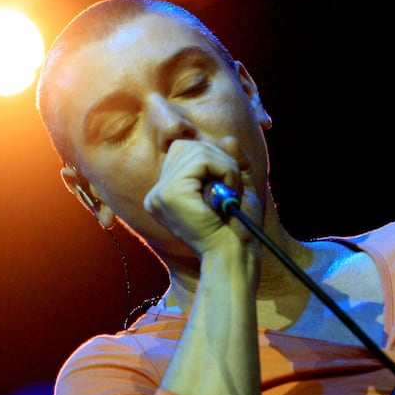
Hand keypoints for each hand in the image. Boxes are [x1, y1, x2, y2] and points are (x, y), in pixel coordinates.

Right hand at [143, 136, 262, 256]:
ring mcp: (159, 193)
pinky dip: (225, 170)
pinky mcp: (170, 193)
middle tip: (232, 189)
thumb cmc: (238, 229)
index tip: (226, 184)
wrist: (234, 255)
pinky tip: (227, 194)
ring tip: (230, 194)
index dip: (211, 159)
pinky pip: (202, 160)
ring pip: (197, 150)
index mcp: (165, 195)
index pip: (182, 152)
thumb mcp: (237, 189)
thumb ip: (231, 163)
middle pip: (188, 146)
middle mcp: (157, 193)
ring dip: (225, 166)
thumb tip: (227, 139)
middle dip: (220, 160)